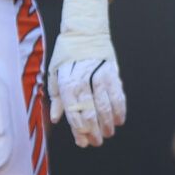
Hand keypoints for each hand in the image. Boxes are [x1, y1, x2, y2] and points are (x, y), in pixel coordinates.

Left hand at [47, 0, 126, 147]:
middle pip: (90, 111)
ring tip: (108, 133)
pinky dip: (119, 109)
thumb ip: (57, 97)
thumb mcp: (55, 74)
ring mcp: (99, 76)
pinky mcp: (112, 73)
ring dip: (107, 123)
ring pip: (105, 106)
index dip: (78, 129)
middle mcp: (83, 79)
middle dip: (94, 130)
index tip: (82, 142)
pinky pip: (118, 95)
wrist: (85, 32)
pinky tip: (119, 120)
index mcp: (66, 81)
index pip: (73, 111)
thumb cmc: (67, 56)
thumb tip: (56, 118)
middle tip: (97, 142)